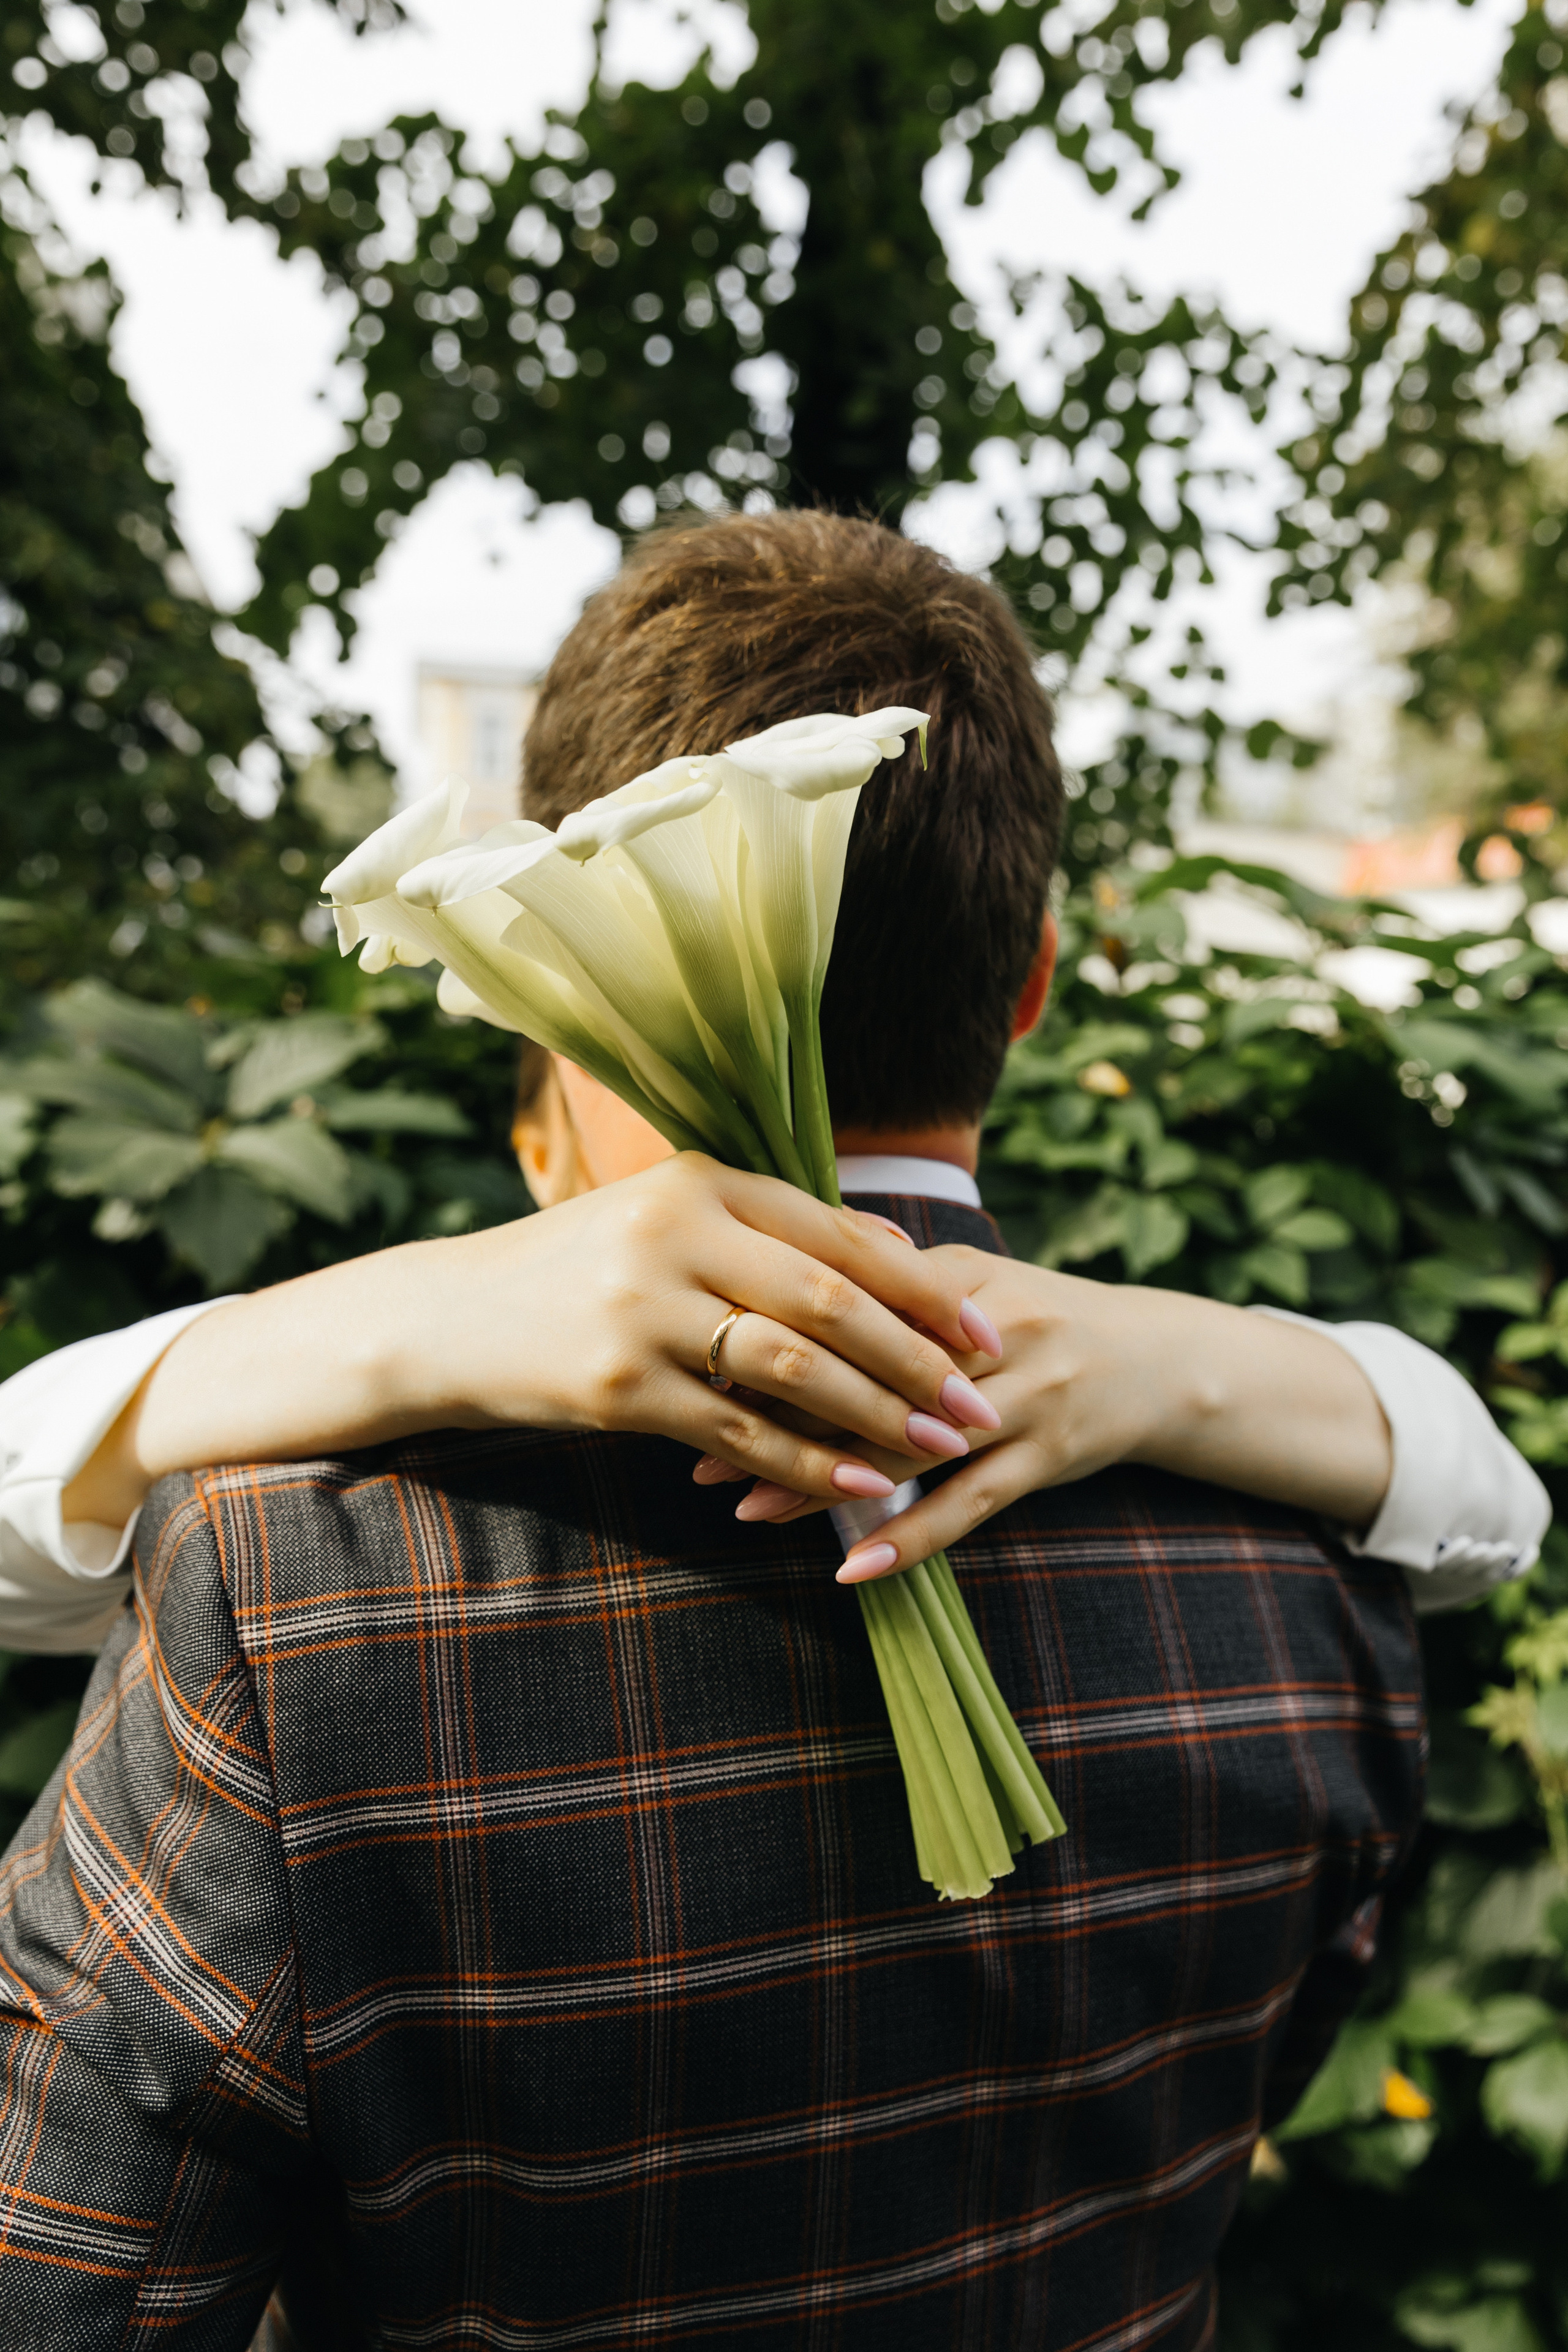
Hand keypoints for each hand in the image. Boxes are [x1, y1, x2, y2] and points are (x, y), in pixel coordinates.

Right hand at [66, 1157, 1004, 1528]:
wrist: (447, 1319)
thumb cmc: (575, 1270)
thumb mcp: (664, 1222)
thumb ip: (765, 1231)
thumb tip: (888, 1252)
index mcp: (700, 1180)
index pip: (838, 1235)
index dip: (922, 1288)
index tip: (982, 1331)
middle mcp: (675, 1233)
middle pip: (829, 1300)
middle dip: (918, 1360)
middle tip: (978, 1403)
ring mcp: (643, 1309)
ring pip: (792, 1367)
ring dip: (876, 1415)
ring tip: (935, 1450)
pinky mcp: (618, 1384)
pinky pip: (736, 1431)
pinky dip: (805, 1463)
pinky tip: (855, 1488)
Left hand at [709, 1249, 1392, 1581]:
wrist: (1156, 1360)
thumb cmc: (1036, 1319)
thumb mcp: (967, 1281)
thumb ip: (884, 1274)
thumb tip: (772, 1265)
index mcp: (957, 1279)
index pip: (850, 1304)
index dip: (772, 1333)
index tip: (700, 1359)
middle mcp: (990, 1334)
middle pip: (869, 1374)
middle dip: (779, 1413)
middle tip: (697, 1446)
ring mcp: (1022, 1400)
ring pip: (909, 1444)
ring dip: (823, 1478)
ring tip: (746, 1505)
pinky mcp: (1046, 1458)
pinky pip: (969, 1507)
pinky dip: (910, 1540)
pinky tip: (852, 1569)